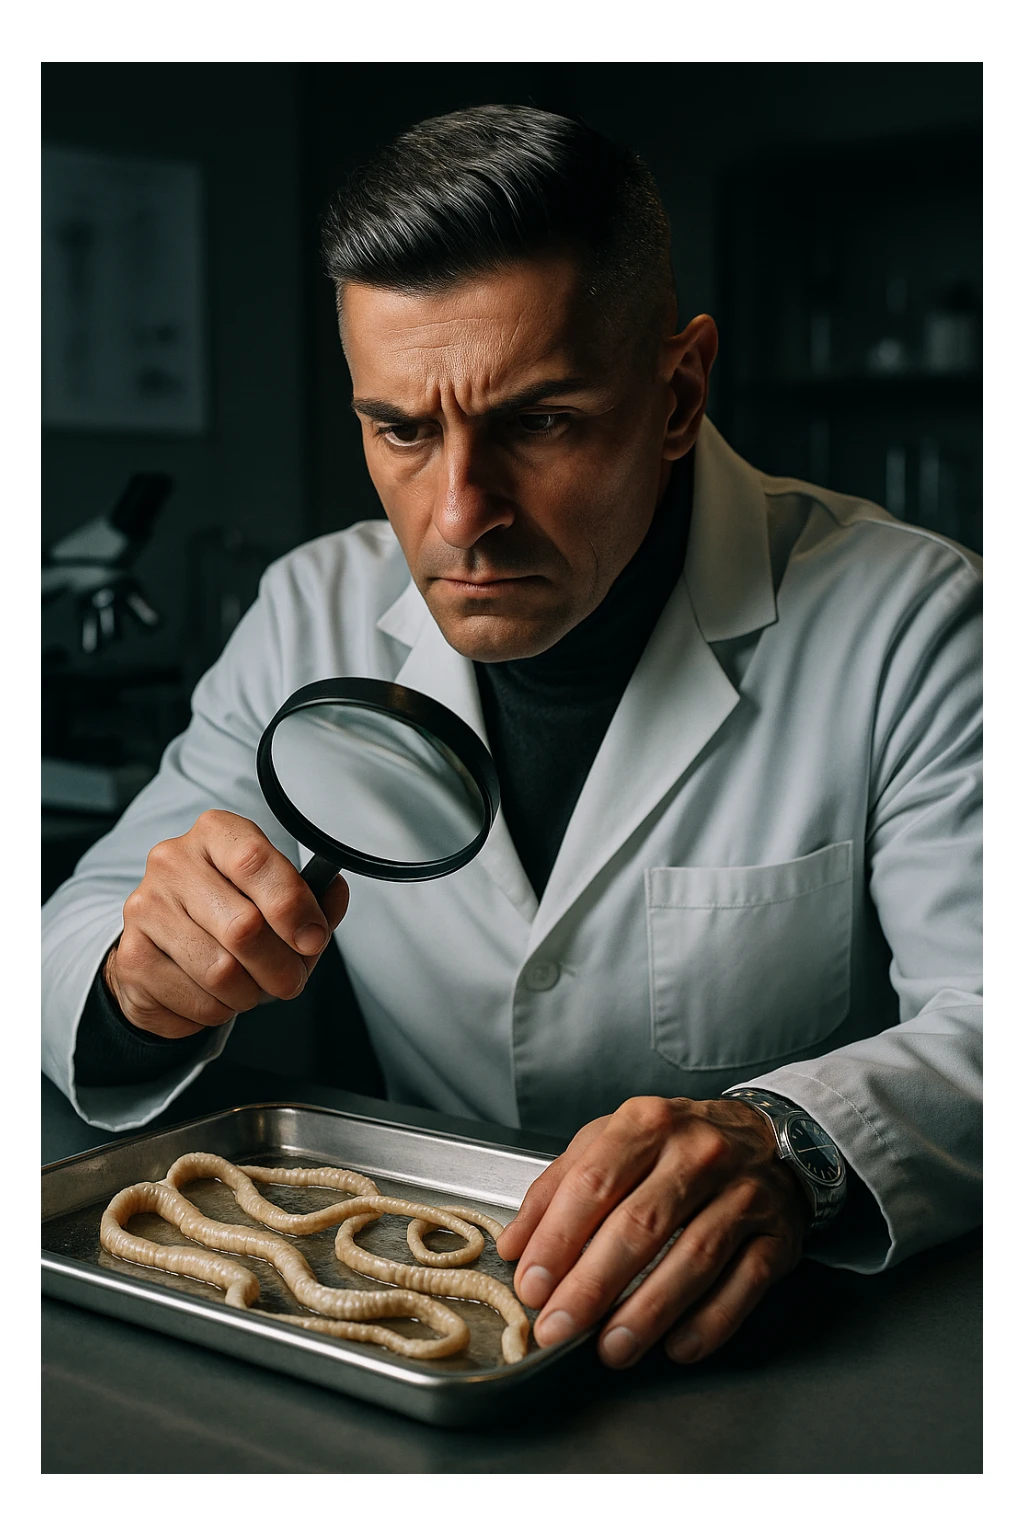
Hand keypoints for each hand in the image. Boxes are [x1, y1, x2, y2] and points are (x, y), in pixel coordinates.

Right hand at [104, 809, 348, 1038]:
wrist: (164, 950)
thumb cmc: (227, 916)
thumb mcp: (276, 898)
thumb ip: (312, 898)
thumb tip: (335, 892)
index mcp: (216, 833)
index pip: (256, 861)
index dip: (293, 907)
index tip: (313, 938)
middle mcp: (173, 861)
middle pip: (243, 927)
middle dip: (281, 966)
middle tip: (291, 979)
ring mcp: (146, 908)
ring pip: (221, 971)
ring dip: (250, 993)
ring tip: (250, 987)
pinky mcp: (132, 957)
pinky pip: (197, 1000)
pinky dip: (219, 1010)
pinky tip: (215, 995)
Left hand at [496, 1095, 808, 1368]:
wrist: (767, 1136)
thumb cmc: (674, 1146)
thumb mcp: (609, 1142)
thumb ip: (557, 1189)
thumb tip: (514, 1246)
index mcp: (646, 1123)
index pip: (593, 1183)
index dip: (558, 1239)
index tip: (532, 1284)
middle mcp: (698, 1152)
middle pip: (640, 1225)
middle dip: (593, 1285)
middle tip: (559, 1328)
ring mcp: (743, 1193)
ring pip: (694, 1257)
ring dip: (648, 1311)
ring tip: (611, 1349)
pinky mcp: (778, 1234)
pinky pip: (745, 1282)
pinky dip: (710, 1321)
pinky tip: (677, 1347)